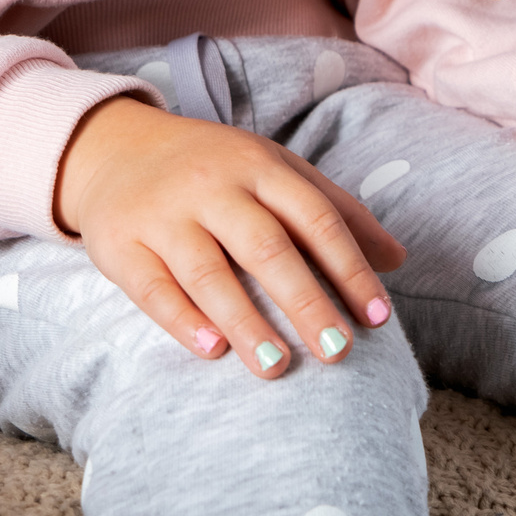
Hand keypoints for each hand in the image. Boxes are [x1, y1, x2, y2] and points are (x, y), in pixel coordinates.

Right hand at [53, 97, 406, 377]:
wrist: (117, 148)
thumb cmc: (216, 168)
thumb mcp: (276, 170)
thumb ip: (336, 211)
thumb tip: (397, 259)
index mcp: (260, 166)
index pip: (315, 217)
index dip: (349, 268)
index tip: (377, 318)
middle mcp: (214, 187)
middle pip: (267, 247)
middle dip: (306, 302)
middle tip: (339, 352)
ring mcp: (165, 214)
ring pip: (209, 272)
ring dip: (246, 322)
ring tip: (278, 367)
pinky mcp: (122, 244)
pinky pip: (153, 287)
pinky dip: (183, 320)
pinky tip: (212, 349)